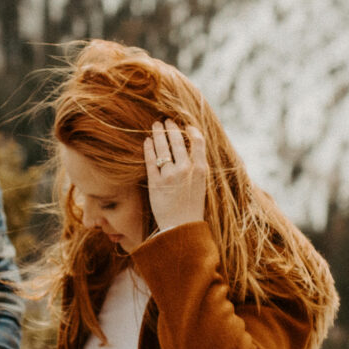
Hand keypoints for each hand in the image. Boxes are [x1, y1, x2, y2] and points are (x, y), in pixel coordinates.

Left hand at [143, 119, 207, 233]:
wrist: (181, 227)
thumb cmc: (193, 206)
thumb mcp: (201, 184)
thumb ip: (197, 166)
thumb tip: (192, 148)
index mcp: (200, 170)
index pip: (198, 141)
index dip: (191, 130)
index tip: (185, 126)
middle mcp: (185, 170)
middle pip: (177, 141)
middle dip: (170, 128)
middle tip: (165, 121)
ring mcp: (169, 176)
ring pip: (162, 148)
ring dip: (158, 134)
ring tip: (155, 126)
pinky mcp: (155, 183)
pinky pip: (150, 160)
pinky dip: (148, 148)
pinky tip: (147, 142)